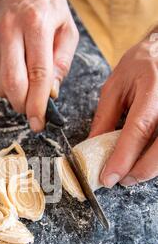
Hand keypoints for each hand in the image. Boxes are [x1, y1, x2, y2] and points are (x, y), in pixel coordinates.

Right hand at [0, 0, 78, 131]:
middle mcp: (12, 31)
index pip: (37, 73)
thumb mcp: (67, 30)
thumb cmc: (48, 8)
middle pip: (13, 82)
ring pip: (0, 84)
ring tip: (29, 93)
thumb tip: (51, 94)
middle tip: (34, 115)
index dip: (38, 102)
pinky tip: (19, 78)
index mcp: (37, 24)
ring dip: (15, 98)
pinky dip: (8, 88)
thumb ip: (62, 63)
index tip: (39, 122)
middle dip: (23, 106)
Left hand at [89, 33, 157, 186]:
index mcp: (152, 89)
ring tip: (132, 171)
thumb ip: (105, 117)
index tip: (109, 178)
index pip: (138, 130)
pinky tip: (146, 159)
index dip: (123, 158)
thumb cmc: (142, 64)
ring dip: (150, 168)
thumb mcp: (116, 86)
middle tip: (121, 180)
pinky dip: (157, 158)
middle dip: (139, 171)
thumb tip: (92, 146)